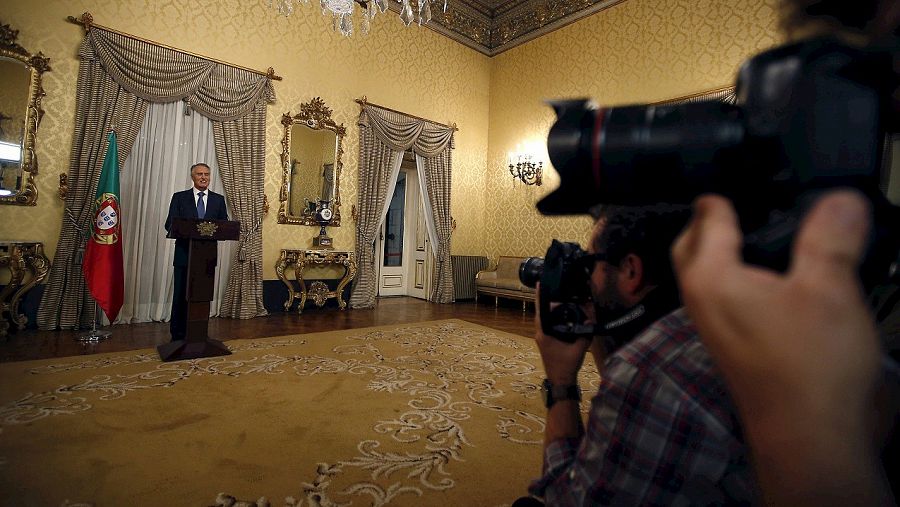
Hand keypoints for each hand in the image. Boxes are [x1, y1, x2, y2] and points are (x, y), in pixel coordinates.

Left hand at [534, 284, 592, 384]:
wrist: (561, 381)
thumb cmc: (567, 366)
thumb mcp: (579, 349)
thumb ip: (585, 333)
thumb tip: (590, 320)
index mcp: (544, 334)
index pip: (541, 311)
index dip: (540, 297)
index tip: (539, 284)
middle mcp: (540, 333)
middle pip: (542, 312)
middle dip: (548, 301)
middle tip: (558, 292)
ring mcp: (542, 337)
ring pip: (544, 319)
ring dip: (551, 310)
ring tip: (561, 301)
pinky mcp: (545, 341)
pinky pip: (547, 325)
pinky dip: (553, 318)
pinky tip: (562, 315)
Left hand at [672, 191, 889, 504]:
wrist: (811, 436)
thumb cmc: (808, 370)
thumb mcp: (829, 287)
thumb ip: (831, 237)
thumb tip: (840, 200)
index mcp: (711, 277)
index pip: (709, 220)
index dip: (721, 195)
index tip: (724, 181)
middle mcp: (702, 300)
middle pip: (691, 248)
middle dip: (703, 224)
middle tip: (722, 205)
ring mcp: (714, 327)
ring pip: (706, 277)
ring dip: (718, 254)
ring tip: (747, 237)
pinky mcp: (734, 346)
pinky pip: (725, 300)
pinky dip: (738, 280)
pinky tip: (770, 282)